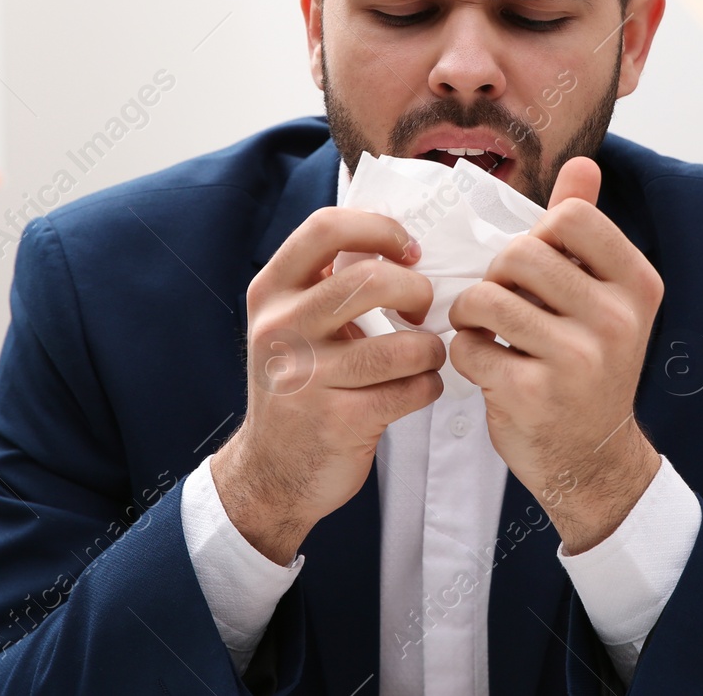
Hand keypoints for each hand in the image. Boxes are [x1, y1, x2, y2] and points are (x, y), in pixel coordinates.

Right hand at [210, 207, 441, 564]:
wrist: (271, 473)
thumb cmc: (298, 387)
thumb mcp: (290, 324)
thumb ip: (327, 283)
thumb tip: (398, 242)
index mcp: (272, 292)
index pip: (326, 228)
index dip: (380, 229)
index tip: (408, 251)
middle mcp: (281, 328)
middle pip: (372, 280)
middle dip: (417, 291)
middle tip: (421, 310)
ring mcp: (307, 377)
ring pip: (404, 345)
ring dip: (431, 350)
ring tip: (424, 357)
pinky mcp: (338, 421)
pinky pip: (412, 390)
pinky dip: (428, 387)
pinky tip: (416, 389)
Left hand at [448, 157, 663, 553]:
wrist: (593, 458)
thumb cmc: (588, 366)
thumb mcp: (603, 298)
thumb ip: (587, 232)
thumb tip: (583, 164)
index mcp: (636, 285)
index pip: (570, 217)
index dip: (537, 236)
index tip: (537, 270)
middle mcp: (615, 320)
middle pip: (520, 254)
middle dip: (497, 276)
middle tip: (503, 304)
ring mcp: (576, 360)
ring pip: (485, 297)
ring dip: (471, 313)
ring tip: (488, 331)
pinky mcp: (533, 395)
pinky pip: (468, 346)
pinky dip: (466, 354)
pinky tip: (488, 367)